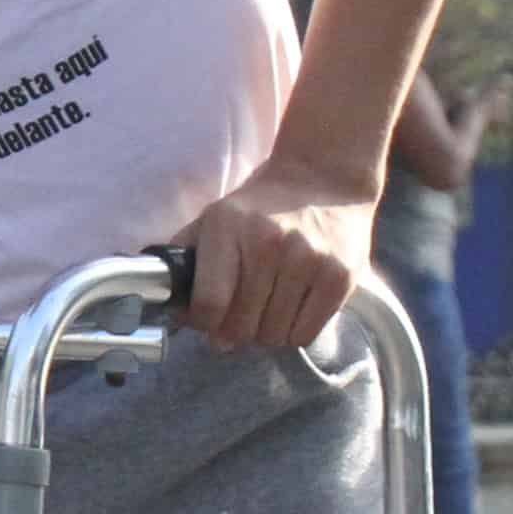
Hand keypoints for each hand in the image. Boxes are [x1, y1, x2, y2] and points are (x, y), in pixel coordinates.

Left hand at [167, 155, 373, 350]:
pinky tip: (292, 308)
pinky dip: (294, 332)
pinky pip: (305, 334)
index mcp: (228, 227)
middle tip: (240, 315)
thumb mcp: (215, 218)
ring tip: (268, 308)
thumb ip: (186, 259)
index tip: (208, 320)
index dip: (204, 323)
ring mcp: (308, 261)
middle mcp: (268, 243)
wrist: (324, 177)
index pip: (209, 304)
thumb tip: (173, 311)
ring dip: (266, 333)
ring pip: (273, 336)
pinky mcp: (340, 277)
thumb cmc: (261, 206)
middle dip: (234, 331)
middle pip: (241, 326)